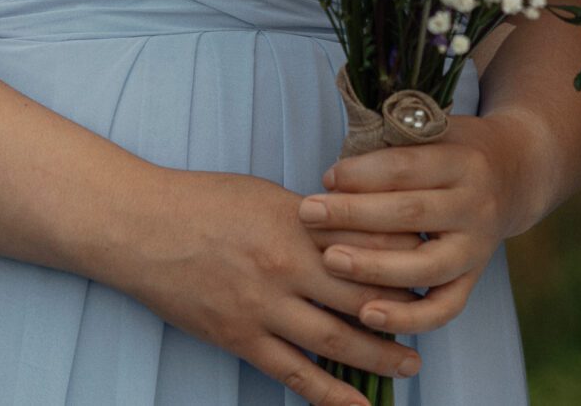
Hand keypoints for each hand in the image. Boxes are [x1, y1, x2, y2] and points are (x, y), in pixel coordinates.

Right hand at [105, 168, 422, 405]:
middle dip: (406, 312)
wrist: (139, 227)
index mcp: (303, 226)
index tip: (440, 269)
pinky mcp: (237, 337)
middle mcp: (289, 269)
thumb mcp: (271, 195)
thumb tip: (357, 231)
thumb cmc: (205, 201)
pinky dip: (325, 392)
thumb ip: (315, 219)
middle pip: (363, 295)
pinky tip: (354, 404)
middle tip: (439, 322)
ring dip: (377, 355)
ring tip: (411, 365)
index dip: (408, 261)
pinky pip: (290, 371)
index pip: (370, 247)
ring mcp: (263, 307)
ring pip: (334, 339)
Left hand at [299, 111, 548, 336]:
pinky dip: (406, 318)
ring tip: (329, 260)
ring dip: (373, 268)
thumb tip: (334, 179)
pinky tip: (366, 315)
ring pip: (424, 266)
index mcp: (465, 161)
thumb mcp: (436, 132)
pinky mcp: (474, 278)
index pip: (407, 167)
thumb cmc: (456, 150)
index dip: (363, 173)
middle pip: (411, 213)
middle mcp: (476, 205)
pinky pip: (444, 308)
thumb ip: (393, 148)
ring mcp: (477, 246)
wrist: (515, 175)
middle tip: (308, 213)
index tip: (327, 177)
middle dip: (353, 214)